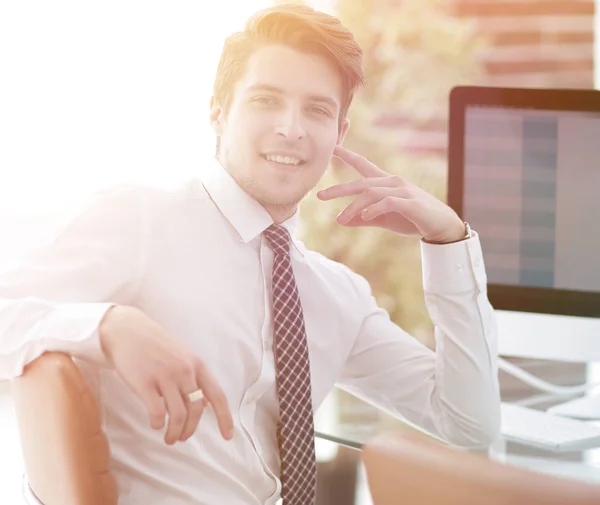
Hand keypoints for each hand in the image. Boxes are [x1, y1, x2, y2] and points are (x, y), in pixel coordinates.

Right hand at [99, 305, 233, 444]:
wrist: (127, 330)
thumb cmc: (156, 345)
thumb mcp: (183, 356)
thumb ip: (195, 378)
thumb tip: (205, 406)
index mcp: (197, 365)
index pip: (218, 395)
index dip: (225, 418)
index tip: (227, 436)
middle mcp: (185, 371)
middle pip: (196, 410)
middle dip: (190, 430)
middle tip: (182, 438)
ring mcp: (165, 376)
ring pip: (178, 415)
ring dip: (175, 433)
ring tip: (169, 438)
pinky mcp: (144, 382)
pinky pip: (157, 412)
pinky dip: (158, 424)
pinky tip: (155, 424)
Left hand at [317, 146, 465, 243]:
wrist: (442, 226)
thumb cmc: (412, 219)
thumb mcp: (384, 219)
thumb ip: (364, 218)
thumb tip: (340, 220)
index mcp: (386, 182)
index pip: (363, 165)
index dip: (347, 155)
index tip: (332, 147)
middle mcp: (393, 182)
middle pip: (361, 182)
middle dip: (339, 188)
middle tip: (320, 196)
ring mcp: (402, 190)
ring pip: (371, 193)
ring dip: (353, 207)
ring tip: (341, 219)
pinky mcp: (410, 202)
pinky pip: (387, 202)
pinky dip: (373, 209)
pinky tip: (364, 217)